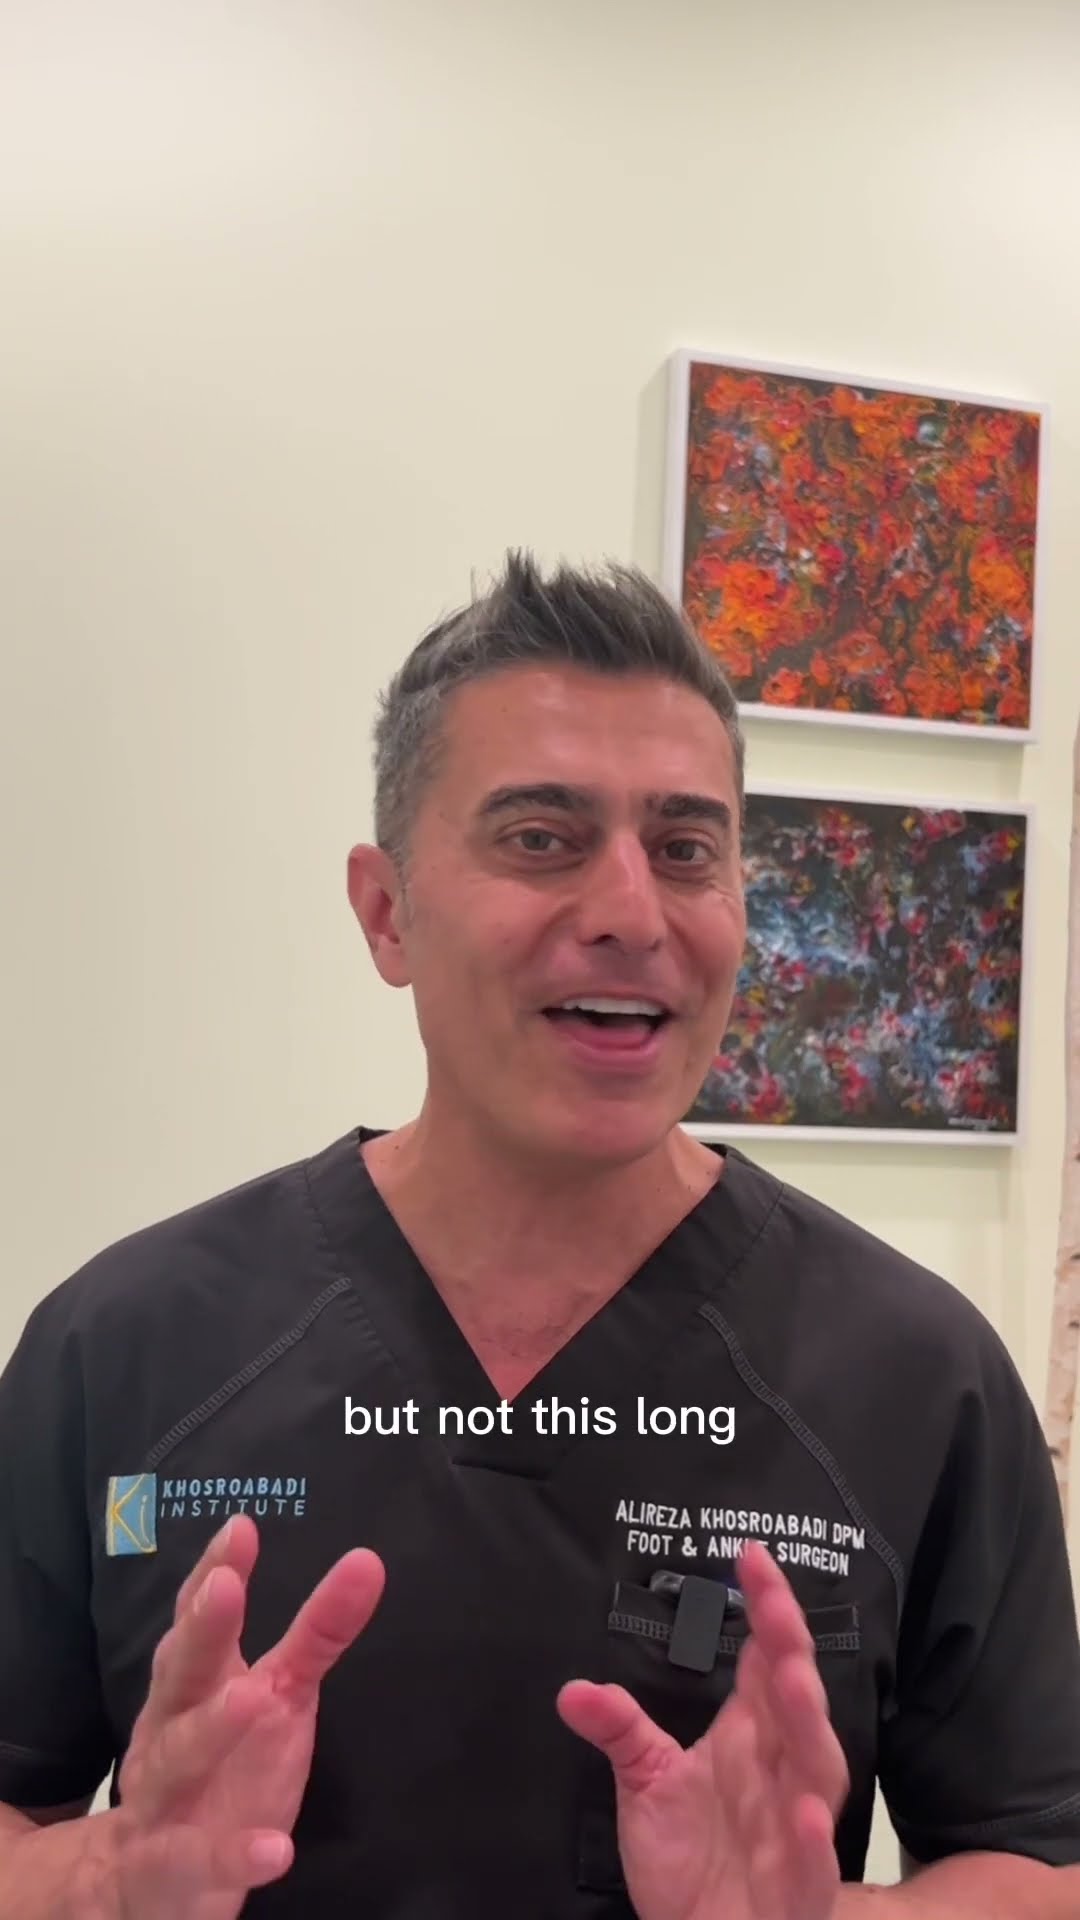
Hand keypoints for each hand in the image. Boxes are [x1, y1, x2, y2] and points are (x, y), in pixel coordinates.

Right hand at [93, 1514, 383, 1919]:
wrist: (145, 1883)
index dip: (215, 1572)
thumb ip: (318, 1633)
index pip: (197, 1620)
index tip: (241, 1527)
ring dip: (211, 1726)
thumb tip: (368, 1561)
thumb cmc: (220, 1765)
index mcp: (190, 1686)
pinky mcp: (174, 1867)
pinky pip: (198, 1860)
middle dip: (200, 1630)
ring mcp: (163, 1800)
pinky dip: (236, 1854)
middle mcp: (167, 1731)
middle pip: (179, 1673)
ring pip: (177, 1758)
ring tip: (253, 1696)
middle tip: (224, 1587)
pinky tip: (277, 1850)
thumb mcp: (275, 1693)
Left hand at [558, 1542, 847, 1919]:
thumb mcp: (645, 1782)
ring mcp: (794, 1830)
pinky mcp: (796, 1892)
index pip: (766, 1660)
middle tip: (775, 1608)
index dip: (767, 1609)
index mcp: (753, 1737)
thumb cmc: (690, 1856)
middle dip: (791, 1653)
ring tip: (792, 1677)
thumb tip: (572, 1691)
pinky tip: (805, 1813)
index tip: (751, 1556)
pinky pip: (814, 1867)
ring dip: (810, 1724)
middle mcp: (781, 1773)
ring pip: (818, 1769)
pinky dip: (814, 1842)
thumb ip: (619, 1729)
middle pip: (796, 1703)